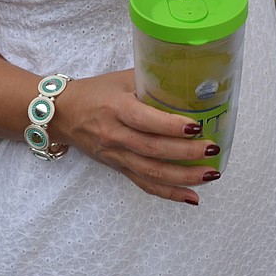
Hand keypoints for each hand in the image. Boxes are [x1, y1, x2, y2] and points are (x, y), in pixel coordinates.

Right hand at [0, 7, 219, 203]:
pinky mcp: (119, 168)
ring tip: (211, 175)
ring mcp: (117, 156)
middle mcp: (116, 136)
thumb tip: (192, 78)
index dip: (171, 126)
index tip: (197, 125)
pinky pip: (145, 184)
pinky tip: (192, 197)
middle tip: (213, 150)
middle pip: (153, 150)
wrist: (61, 113)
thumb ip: (152, 79)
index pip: (146, 121)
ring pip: (152, 172)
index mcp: (117, 109)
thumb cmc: (96, 91)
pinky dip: (169, 193)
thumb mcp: (122, 78)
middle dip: (186, 153)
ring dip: (184, 177)